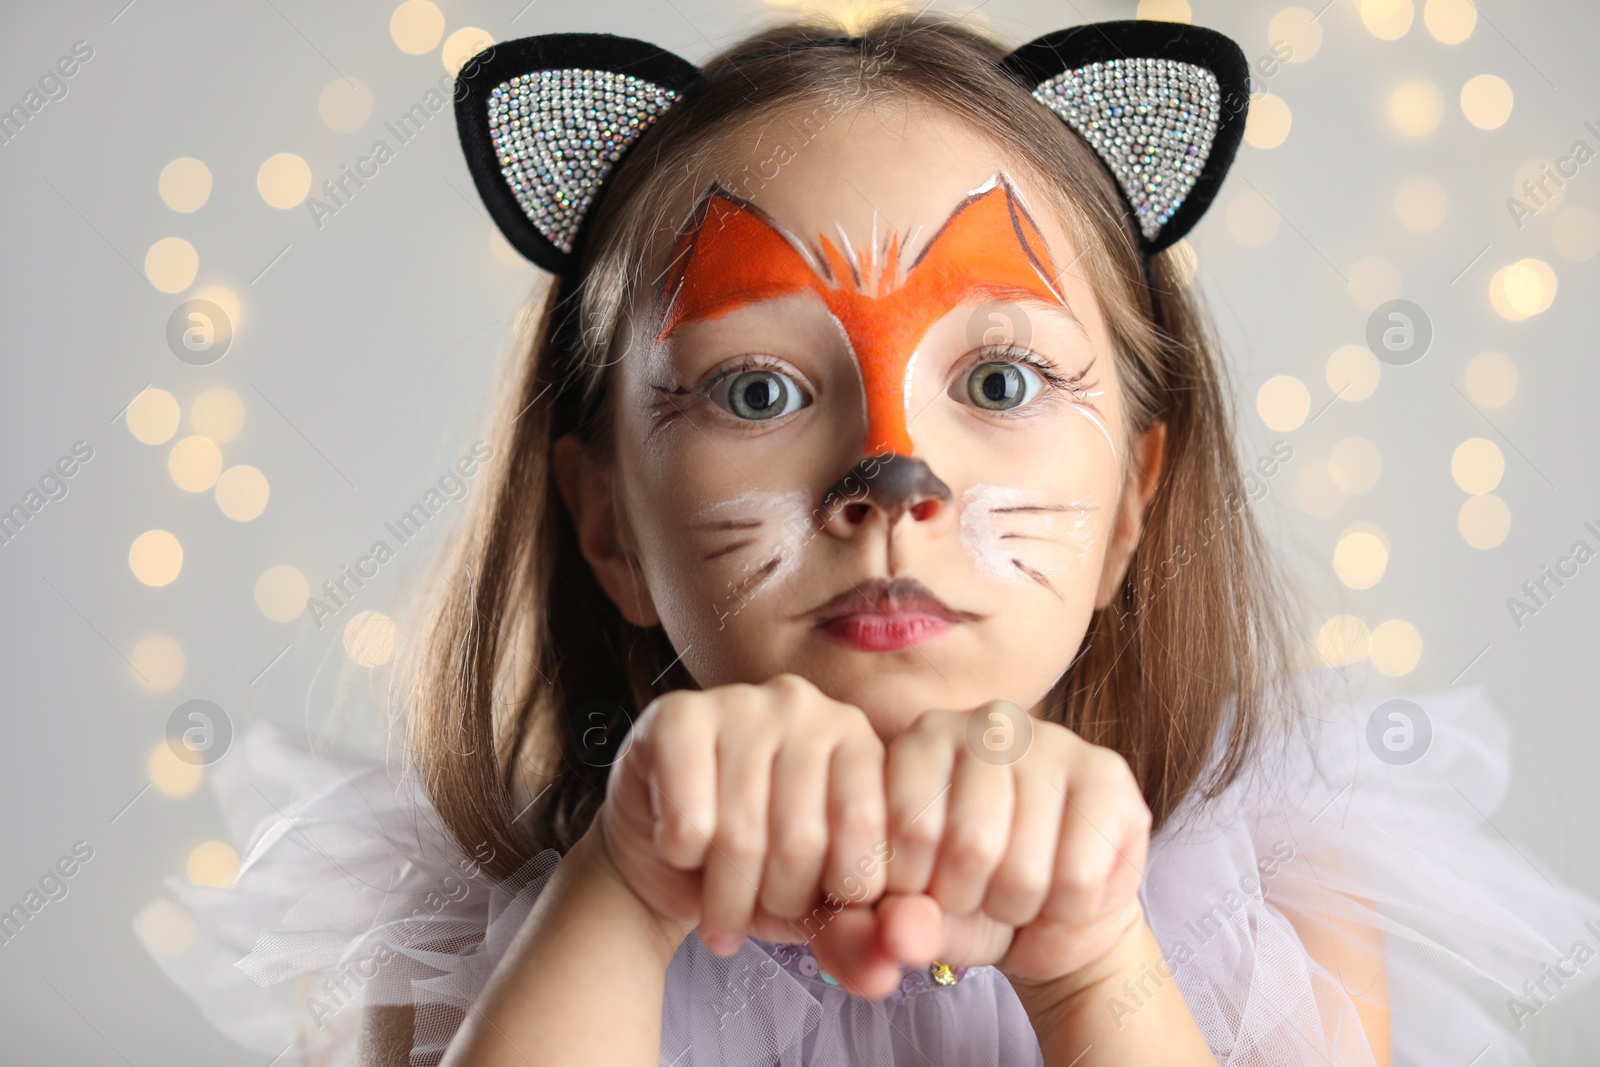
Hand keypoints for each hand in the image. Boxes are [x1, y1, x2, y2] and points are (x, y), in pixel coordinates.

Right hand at [596, 673, 890, 956]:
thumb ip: (858, 942)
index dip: (838, 896)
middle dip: (776, 901)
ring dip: (724, 896)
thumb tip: (884, 976)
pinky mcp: (677, 716)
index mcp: (859, 741)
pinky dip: (681, 857)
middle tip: (757, 907)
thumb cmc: (755, 873)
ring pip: (742, 835)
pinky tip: (681, 846)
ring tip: (718, 902)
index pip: (871, 836)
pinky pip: (690, 820)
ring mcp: (741, 702)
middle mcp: (807, 706)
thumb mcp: (816, 911)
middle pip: (803, 840)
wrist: (663, 856)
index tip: (816, 902)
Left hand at [815, 704, 1150, 992]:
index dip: (915, 891)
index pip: (909, 831)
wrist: (1056, 913)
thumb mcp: (920, 917)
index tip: (923, 892)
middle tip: (977, 896)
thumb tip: (898, 937)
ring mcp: (1053, 741)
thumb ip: (895, 926)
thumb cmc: (971, 898)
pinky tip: (1062, 890)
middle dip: (971, 901)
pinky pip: (1079, 879)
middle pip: (970, 847)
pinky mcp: (1108, 774)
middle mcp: (988, 723)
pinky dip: (1067, 910)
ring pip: (1026, 868)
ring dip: (1018, 909)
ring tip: (1016, 894)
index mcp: (924, 739)